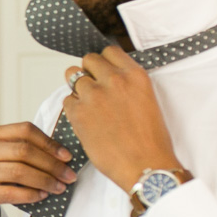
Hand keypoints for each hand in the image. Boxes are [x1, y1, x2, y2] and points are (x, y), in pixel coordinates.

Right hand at [0, 122, 76, 216]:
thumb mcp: (1, 156)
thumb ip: (23, 150)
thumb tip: (62, 155)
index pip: (24, 130)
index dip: (49, 142)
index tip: (67, 156)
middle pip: (23, 151)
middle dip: (51, 164)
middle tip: (69, 176)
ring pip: (18, 172)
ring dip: (45, 180)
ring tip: (59, 188)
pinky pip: (10, 193)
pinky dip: (30, 195)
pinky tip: (42, 196)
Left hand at [63, 47, 181, 192]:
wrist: (146, 166)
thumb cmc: (150, 140)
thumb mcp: (147, 100)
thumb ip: (127, 85)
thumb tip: (108, 78)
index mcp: (135, 75)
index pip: (109, 51)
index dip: (104, 62)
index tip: (103, 72)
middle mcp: (114, 80)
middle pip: (88, 60)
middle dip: (88, 72)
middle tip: (94, 89)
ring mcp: (94, 95)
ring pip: (72, 76)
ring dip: (78, 88)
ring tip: (89, 105)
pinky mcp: (78, 112)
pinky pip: (67, 100)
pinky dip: (73, 109)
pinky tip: (86, 121)